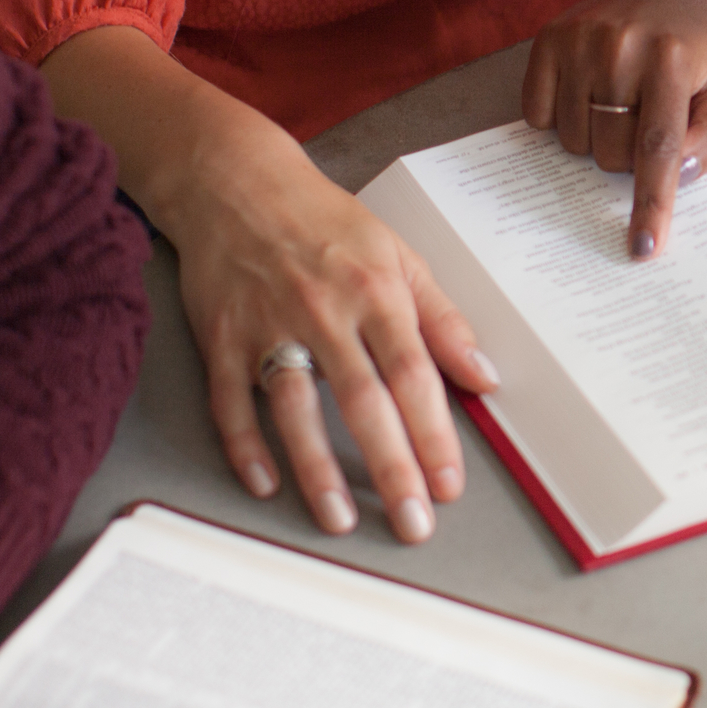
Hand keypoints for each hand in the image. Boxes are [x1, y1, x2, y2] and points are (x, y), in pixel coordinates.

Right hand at [157, 122, 497, 541]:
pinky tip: (264, 483)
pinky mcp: (221, 337)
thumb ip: (443, 320)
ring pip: (293, 407)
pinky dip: (243, 445)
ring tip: (339, 519)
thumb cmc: (325, 223)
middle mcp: (323, 312)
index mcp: (375, 292)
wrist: (236, 183)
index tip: (449, 484)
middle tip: (412, 523)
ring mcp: (267, 326)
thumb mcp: (398, 256)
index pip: (413, 374)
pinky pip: (229, 400)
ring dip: (316, 467)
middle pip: (362, 400)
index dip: (434, 433)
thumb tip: (485, 377)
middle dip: (391, 466)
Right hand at [523, 0, 706, 260]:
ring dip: (597, 138)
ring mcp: (578, 42)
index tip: (642, 247)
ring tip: (619, 100)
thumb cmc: (700, 48)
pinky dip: (562, 119)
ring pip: (574, 143)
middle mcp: (621, 47)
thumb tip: (675, 174)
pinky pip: (539, 118)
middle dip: (630, 155)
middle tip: (645, 118)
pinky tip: (589, 91)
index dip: (651, 203)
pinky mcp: (546, 40)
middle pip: (611, 153)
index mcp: (672, 59)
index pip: (658, 147)